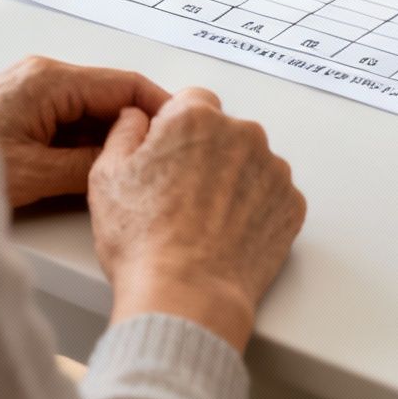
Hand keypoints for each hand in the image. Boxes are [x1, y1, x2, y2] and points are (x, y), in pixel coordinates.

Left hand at [0, 56, 170, 209]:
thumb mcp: (36, 173)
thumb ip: (88, 165)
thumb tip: (126, 162)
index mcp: (50, 80)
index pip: (124, 84)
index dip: (160, 106)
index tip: (184, 128)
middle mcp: (43, 76)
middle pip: (110, 97)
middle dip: (137, 126)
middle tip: (164, 156)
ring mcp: (31, 91)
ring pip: (90, 111)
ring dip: (111, 137)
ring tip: (133, 168)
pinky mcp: (21, 108)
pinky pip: (68, 120)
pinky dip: (86, 142)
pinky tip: (95, 169)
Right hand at [88, 88, 306, 351]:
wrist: (186, 296)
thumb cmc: (143, 239)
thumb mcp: (106, 176)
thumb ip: (123, 133)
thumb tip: (135, 119)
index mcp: (195, 118)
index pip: (191, 102)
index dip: (175, 130)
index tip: (167, 157)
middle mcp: (242, 134)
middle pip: (223, 132)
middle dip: (206, 154)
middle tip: (179, 196)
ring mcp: (273, 170)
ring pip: (250, 164)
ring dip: (233, 181)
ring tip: (204, 222)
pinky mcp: (291, 205)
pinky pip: (271, 196)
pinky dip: (254, 210)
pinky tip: (228, 235)